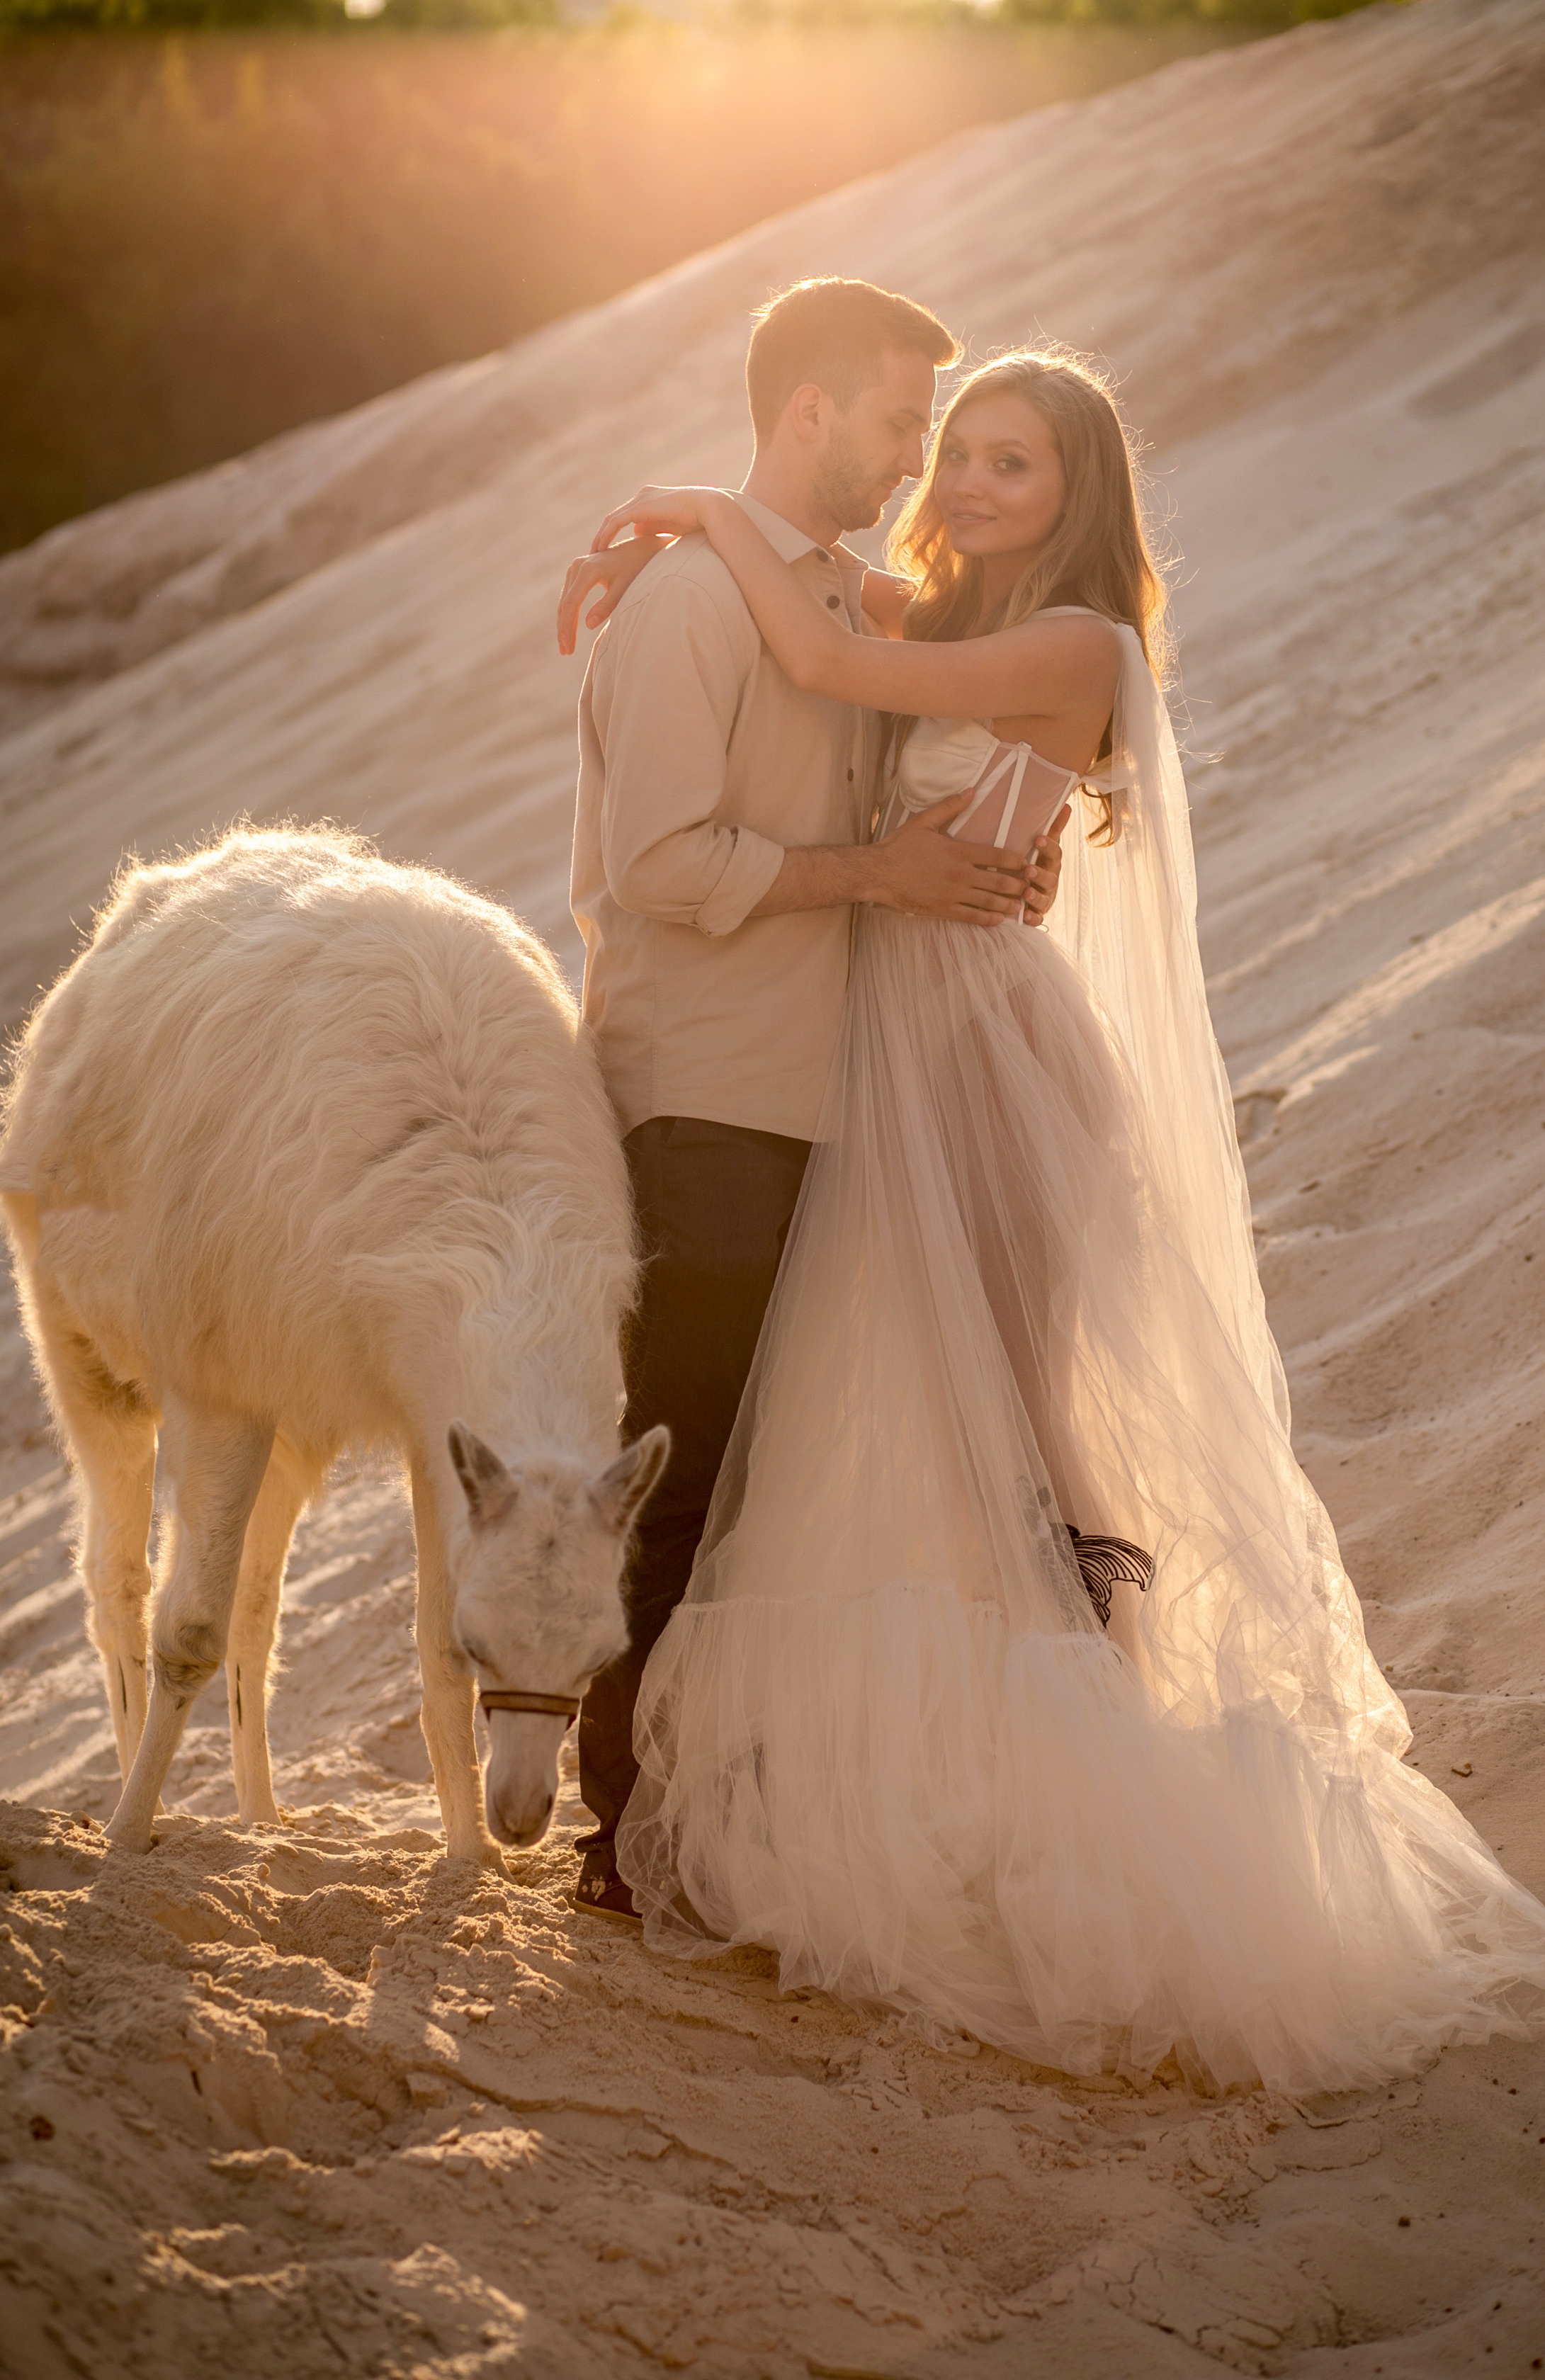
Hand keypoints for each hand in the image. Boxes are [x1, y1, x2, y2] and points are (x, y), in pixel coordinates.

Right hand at [556, 534, 666, 654]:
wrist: (642, 548)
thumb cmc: (638, 567)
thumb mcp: (625, 588)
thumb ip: (607, 606)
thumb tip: (588, 625)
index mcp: (588, 570)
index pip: (571, 604)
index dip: (568, 627)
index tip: (568, 647)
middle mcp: (578, 566)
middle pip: (565, 603)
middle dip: (564, 629)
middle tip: (565, 652)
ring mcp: (576, 567)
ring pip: (565, 600)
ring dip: (564, 623)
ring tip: (566, 646)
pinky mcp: (579, 570)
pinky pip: (570, 595)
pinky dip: (569, 613)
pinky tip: (570, 629)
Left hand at [588, 484, 722, 553]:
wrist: (708, 508)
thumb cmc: (696, 519)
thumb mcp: (670, 525)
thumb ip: (653, 527)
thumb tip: (637, 532)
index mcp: (649, 499)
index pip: (625, 516)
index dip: (614, 532)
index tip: (608, 549)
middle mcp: (642, 496)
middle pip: (615, 517)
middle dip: (604, 534)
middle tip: (595, 552)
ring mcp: (640, 500)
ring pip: (612, 520)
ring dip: (601, 536)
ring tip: (594, 553)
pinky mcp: (639, 507)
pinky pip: (615, 523)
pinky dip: (606, 535)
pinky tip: (600, 548)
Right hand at [872, 794, 1031, 926]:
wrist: (877, 874)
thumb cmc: (899, 847)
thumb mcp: (924, 821)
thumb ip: (950, 806)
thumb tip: (972, 790)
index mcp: (959, 851)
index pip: (998, 856)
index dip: (1017, 861)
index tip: (1026, 863)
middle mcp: (961, 875)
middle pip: (1000, 882)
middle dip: (1019, 885)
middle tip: (1030, 886)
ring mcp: (954, 895)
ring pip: (990, 902)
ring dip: (1009, 905)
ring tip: (1021, 905)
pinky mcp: (944, 910)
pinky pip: (973, 917)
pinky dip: (990, 919)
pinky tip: (999, 920)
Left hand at [1023, 803, 1068, 925]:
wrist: (1032, 893)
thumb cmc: (1038, 864)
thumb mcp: (1044, 847)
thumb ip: (1054, 828)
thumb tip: (1067, 805)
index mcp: (1051, 863)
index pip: (1055, 853)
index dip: (1048, 847)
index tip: (1038, 839)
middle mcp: (1050, 881)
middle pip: (1050, 878)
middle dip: (1040, 874)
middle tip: (1028, 869)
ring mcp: (1045, 899)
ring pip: (1043, 899)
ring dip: (1035, 896)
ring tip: (1026, 892)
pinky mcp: (1037, 914)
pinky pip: (1037, 918)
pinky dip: (1032, 918)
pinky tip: (1025, 916)